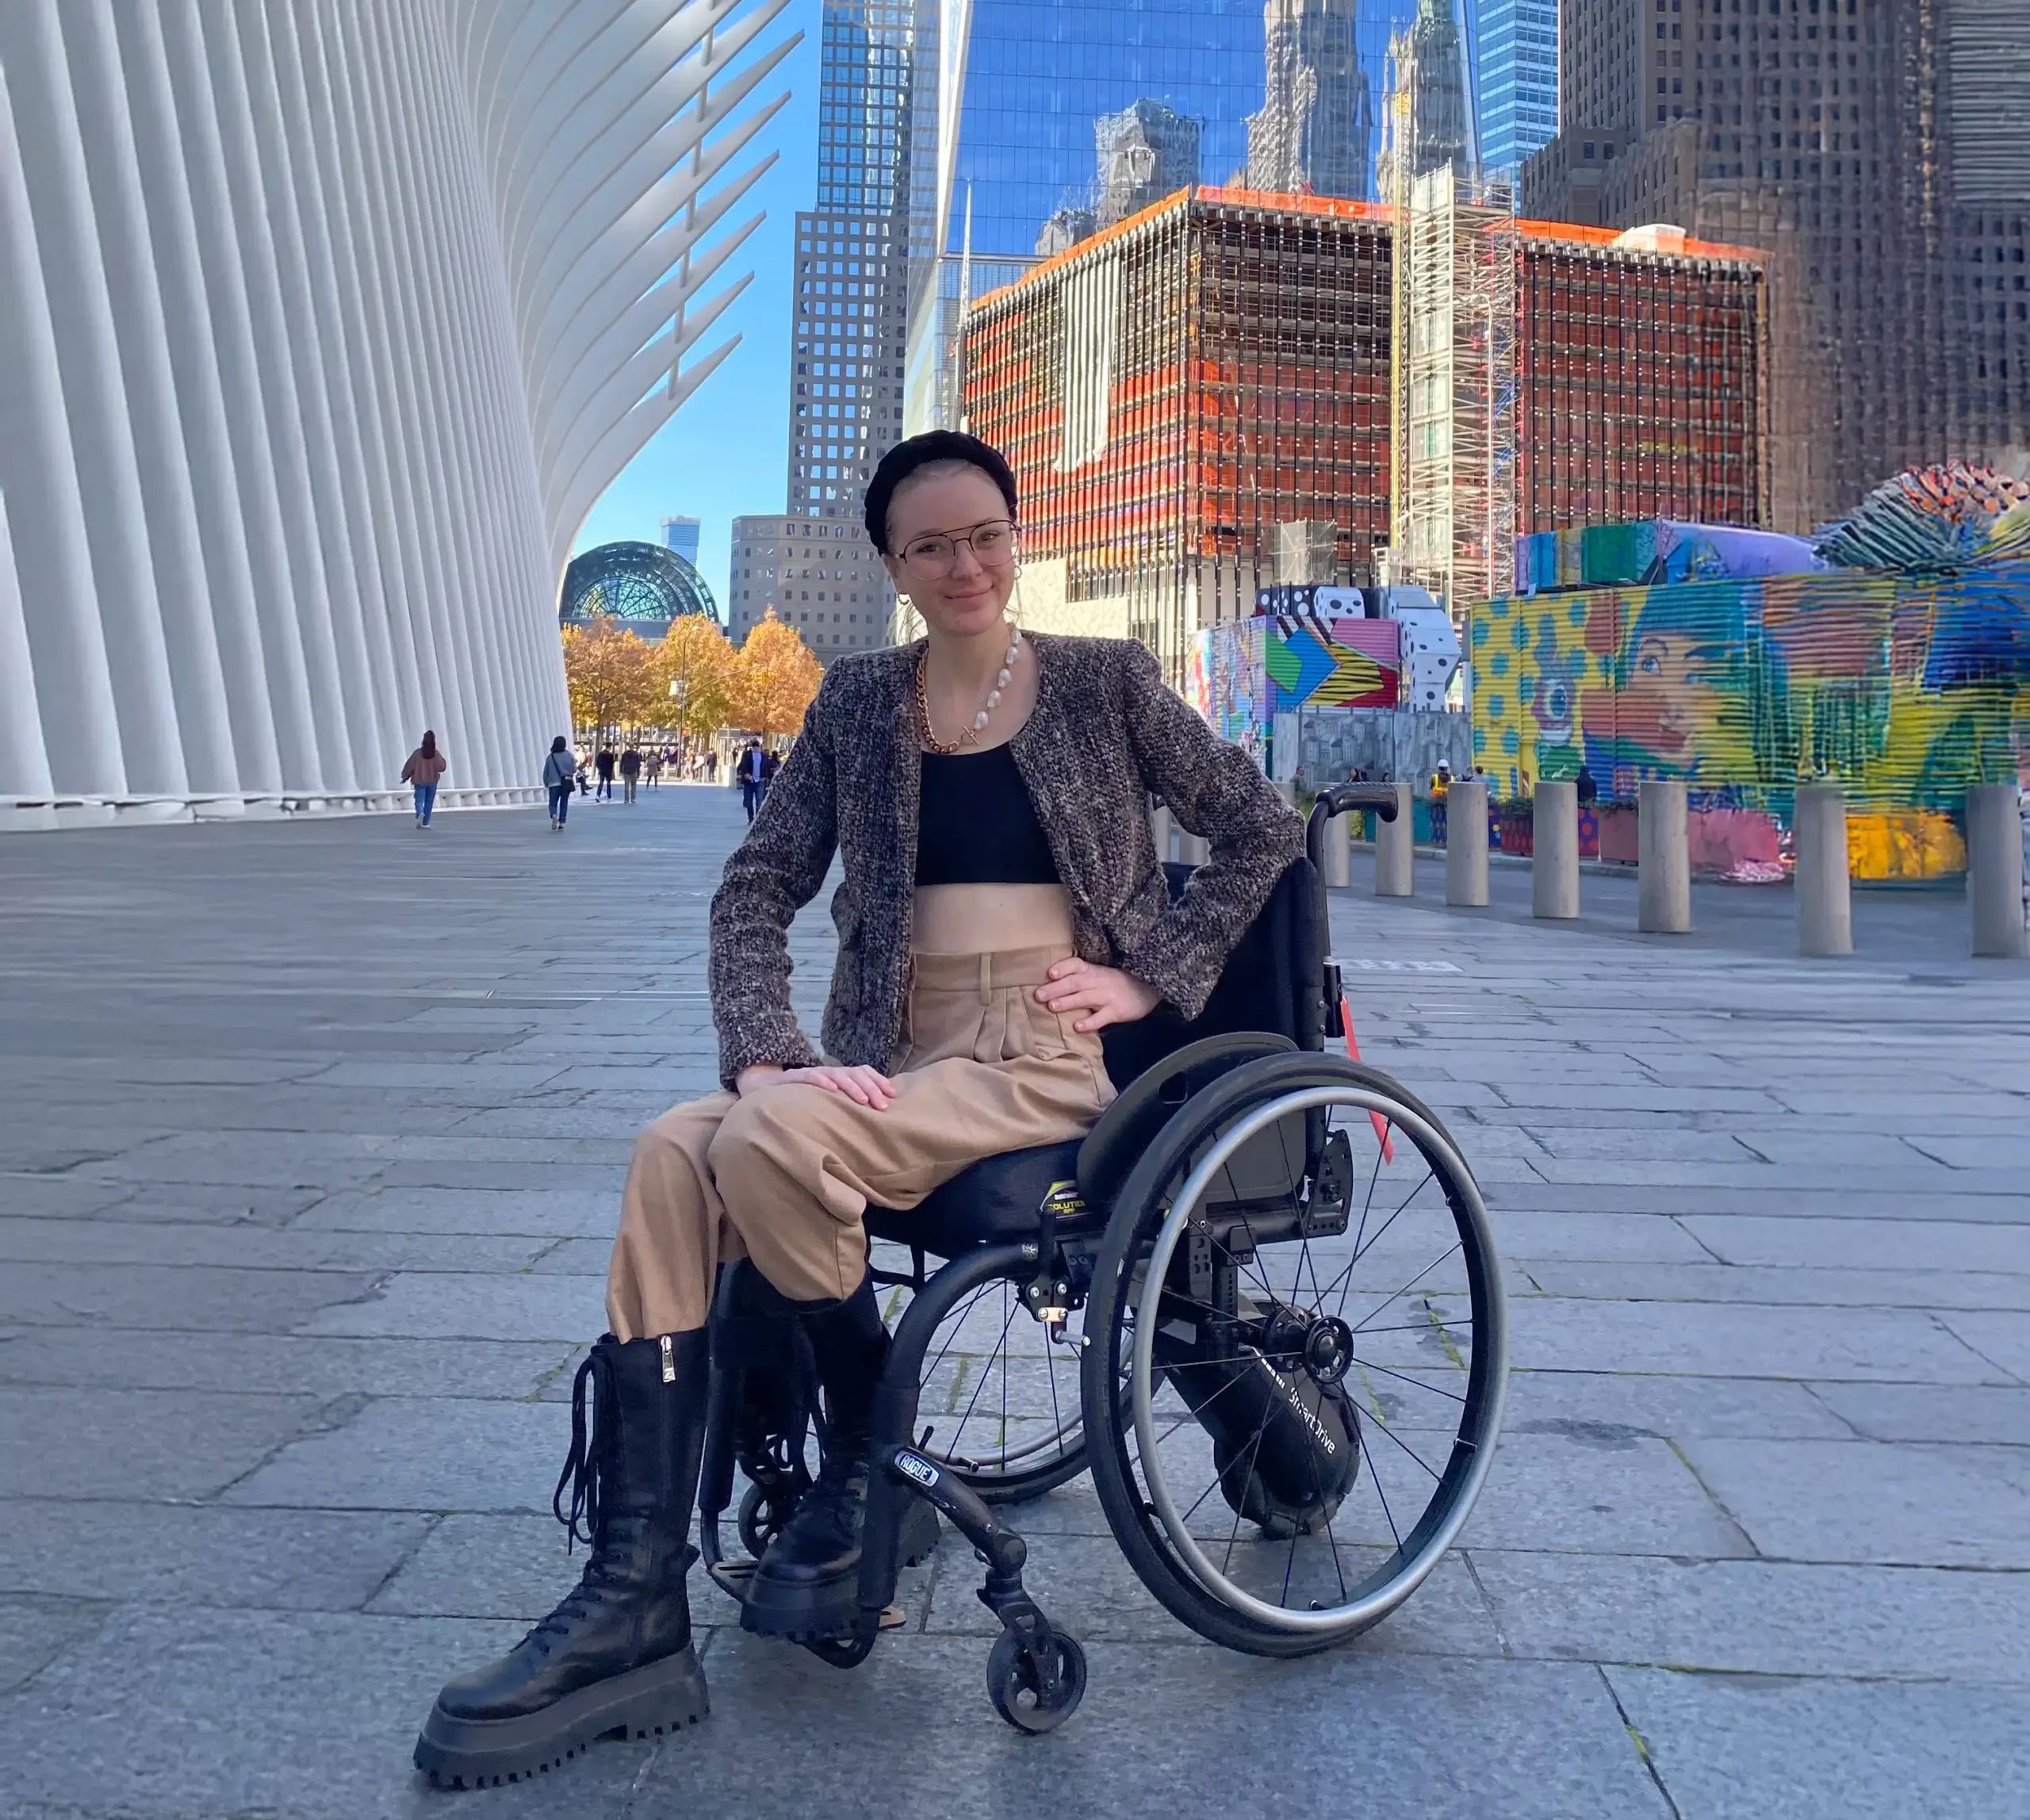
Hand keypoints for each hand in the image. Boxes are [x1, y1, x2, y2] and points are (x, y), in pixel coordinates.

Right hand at [738, 1062, 896, 1109]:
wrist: (760, 1088)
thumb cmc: (797, 1100)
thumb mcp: (824, 1103)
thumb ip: (842, 1106)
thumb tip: (870, 1118)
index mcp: (836, 1076)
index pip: (862, 1071)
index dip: (878, 1081)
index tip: (893, 1095)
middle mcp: (826, 1072)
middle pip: (854, 1073)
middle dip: (871, 1087)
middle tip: (883, 1105)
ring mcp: (809, 1073)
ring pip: (835, 1074)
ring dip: (851, 1086)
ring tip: (863, 1100)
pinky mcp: (792, 1079)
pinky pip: (809, 1076)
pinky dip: (821, 1081)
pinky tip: (832, 1090)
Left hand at [1034, 959, 1160, 1032]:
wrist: (1148, 989)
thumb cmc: (1117, 983)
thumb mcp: (1099, 975)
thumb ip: (1080, 978)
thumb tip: (1051, 986)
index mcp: (1093, 971)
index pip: (1076, 965)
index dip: (1063, 967)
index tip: (1049, 973)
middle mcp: (1099, 981)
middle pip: (1075, 982)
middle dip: (1056, 988)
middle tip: (1038, 995)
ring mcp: (1108, 996)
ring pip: (1085, 997)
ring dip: (1068, 1001)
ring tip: (1052, 1006)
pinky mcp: (1117, 1011)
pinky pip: (1102, 1017)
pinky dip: (1090, 1022)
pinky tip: (1078, 1027)